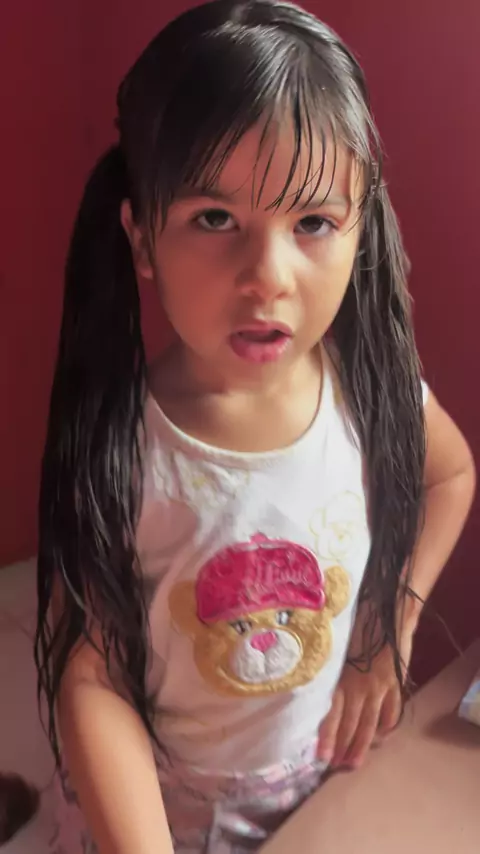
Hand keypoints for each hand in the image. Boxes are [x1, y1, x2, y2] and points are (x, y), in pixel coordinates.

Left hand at [317, 632, 413, 769]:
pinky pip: (391, 709)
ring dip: (363, 744)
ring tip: (356, 762)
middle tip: (337, 767)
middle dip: (344, 747)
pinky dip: (386, 724)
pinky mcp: (395, 682)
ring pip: (370, 722)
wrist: (387, 611)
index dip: (328, 736)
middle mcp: (361, 687)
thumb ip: (329, 668)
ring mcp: (380, 687)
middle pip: (351, 724)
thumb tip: (312, 687)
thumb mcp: (335, 646)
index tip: (321, 757)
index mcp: (342, 677)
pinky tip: (382, 735)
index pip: (333, 714)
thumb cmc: (355, 622)